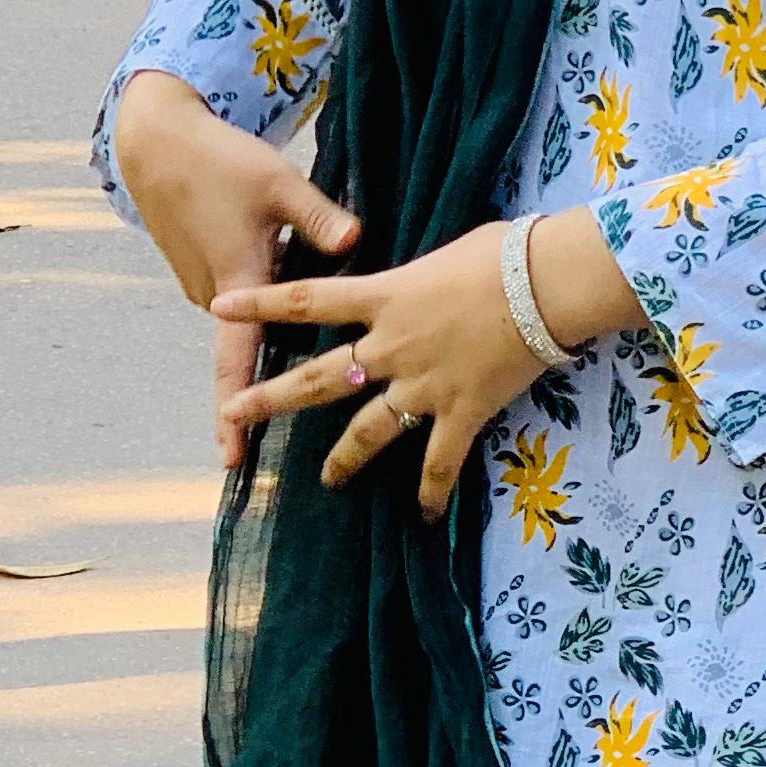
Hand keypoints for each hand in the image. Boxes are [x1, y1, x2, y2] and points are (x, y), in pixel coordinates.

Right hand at [109, 68, 360, 460]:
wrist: (157, 141)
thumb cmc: (221, 160)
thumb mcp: (279, 184)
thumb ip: (321, 218)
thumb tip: (358, 241)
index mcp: (238, 283)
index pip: (235, 362)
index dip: (235, 412)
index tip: (232, 458)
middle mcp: (215, 295)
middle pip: (246, 355)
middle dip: (259, 398)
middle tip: (266, 447)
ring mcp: (204, 286)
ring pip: (245, 327)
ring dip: (264, 343)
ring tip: (289, 372)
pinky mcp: (203, 272)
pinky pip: (236, 306)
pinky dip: (254, 312)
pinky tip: (277, 299)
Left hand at [213, 208, 643, 514]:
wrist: (547, 284)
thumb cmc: (508, 252)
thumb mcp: (449, 250)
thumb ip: (423, 272)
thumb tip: (428, 275)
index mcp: (387, 296)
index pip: (309, 298)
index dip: (260, 303)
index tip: (218, 307)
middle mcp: (393, 346)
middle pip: (319, 378)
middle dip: (272, 398)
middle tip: (233, 414)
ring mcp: (424, 384)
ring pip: (370, 430)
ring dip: (344, 458)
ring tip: (326, 480)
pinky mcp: (462, 412)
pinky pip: (440, 461)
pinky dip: (432, 491)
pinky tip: (426, 516)